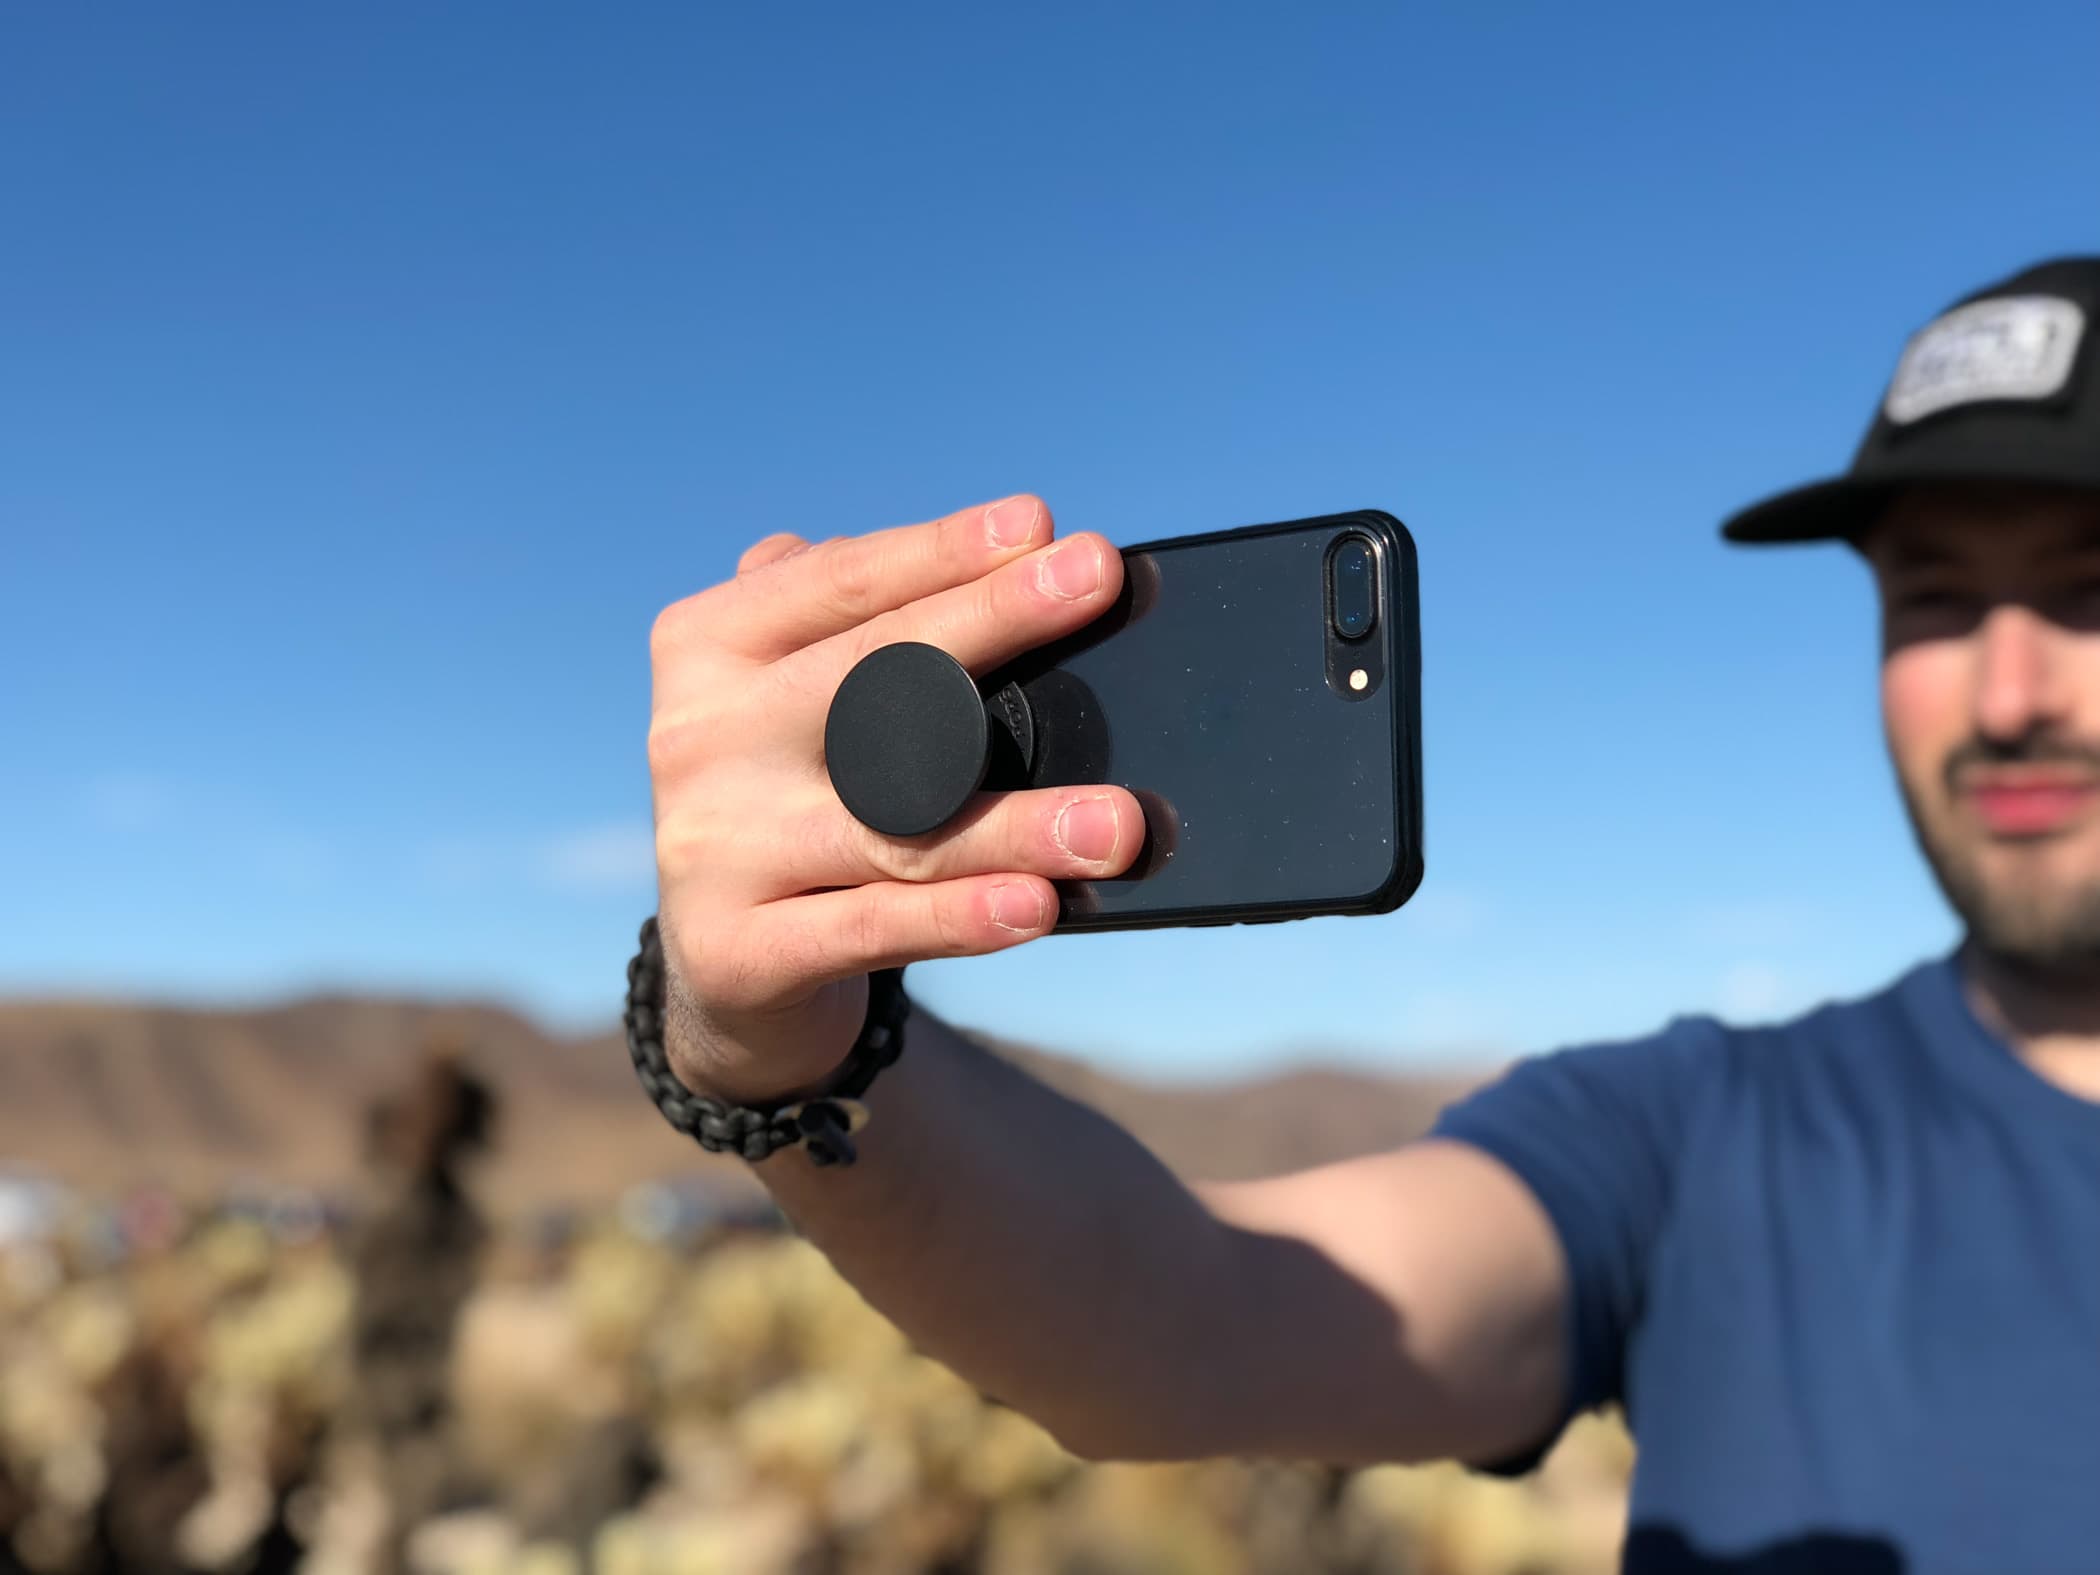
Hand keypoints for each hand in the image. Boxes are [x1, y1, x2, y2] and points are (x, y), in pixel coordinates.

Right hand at [647, 495, 1145, 1103]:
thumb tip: (1004, 558)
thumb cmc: (797, 800)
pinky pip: (871, 929)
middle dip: (991, 620)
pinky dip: (959, 918)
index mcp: (709, 648)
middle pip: (866, 676)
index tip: (1044, 524)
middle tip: (1091, 579)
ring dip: (1015, 823)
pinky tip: (1036, 905)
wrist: (727, 967)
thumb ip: (863, 628)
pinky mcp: (735, 953)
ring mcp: (710, 849)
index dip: (944, 550)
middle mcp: (696, 738)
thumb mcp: (801, 703)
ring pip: (891, 826)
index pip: (842, 585)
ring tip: (1116, 821)